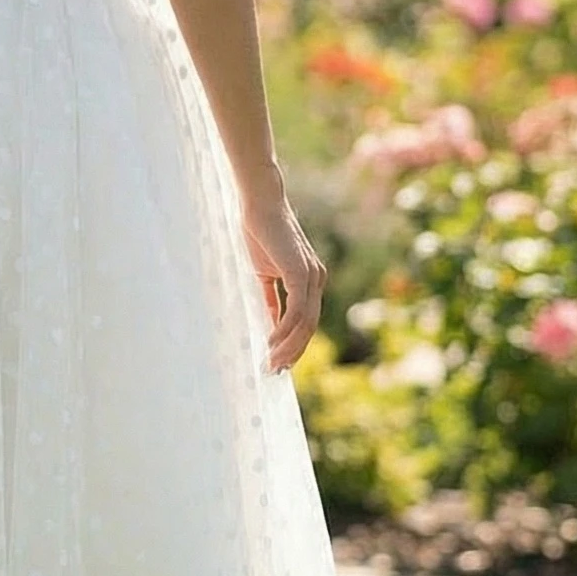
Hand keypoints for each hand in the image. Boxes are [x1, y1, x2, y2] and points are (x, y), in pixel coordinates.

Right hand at [241, 181, 325, 372]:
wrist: (261, 205)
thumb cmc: (260, 234)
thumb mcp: (265, 273)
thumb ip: (272, 298)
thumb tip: (271, 323)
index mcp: (310, 279)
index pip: (307, 320)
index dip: (295, 343)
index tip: (280, 362)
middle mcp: (316, 279)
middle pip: (309, 327)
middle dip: (293, 352)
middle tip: (275, 370)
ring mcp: (311, 276)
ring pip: (305, 323)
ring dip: (288, 346)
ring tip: (272, 362)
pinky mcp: (300, 272)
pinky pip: (296, 310)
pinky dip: (284, 329)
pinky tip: (271, 341)